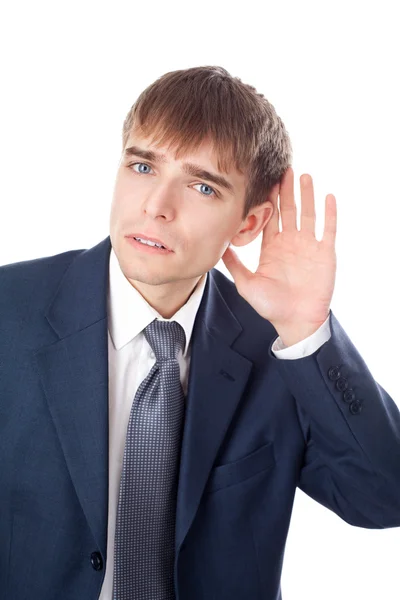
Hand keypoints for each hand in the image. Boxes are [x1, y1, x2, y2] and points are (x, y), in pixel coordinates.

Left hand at [221, 167, 336, 344]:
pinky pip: (329, 229)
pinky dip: (329, 213)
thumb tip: (217, 244)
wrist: (295, 321)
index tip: (264, 180)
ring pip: (308, 214)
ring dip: (307, 195)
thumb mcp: (246, 283)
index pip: (271, 217)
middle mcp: (291, 242)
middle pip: (289, 210)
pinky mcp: (325, 253)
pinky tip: (328, 196)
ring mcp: (309, 246)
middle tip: (284, 168)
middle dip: (287, 189)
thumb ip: (234, 263)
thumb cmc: (271, 306)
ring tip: (304, 175)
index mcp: (273, 247)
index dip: (268, 199)